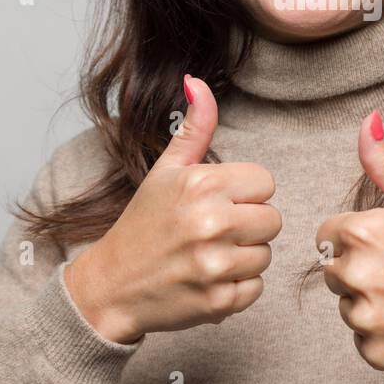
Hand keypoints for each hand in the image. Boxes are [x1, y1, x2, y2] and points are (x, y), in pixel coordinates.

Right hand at [65, 75, 281, 343]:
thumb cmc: (143, 224)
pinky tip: (207, 279)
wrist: (111, 286)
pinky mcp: (220, 302)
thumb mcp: (166, 170)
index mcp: (201, 184)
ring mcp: (215, 265)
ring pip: (266, 255)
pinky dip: (236, 288)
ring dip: (243, 257)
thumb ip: (194, 127)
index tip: (218, 202)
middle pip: (273, 220)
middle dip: (248, 225)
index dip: (244, 194)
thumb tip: (197, 81)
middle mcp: (211, 223)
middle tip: (213, 231)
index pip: (266, 183)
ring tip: (207, 255)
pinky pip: (256, 289)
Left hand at [316, 110, 383, 383]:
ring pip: (347, 307)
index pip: (328, 233)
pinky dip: (383, 334)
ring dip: (371, 303)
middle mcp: (356, 276)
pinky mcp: (375, 354)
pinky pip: (363, 340)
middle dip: (361, 269)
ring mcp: (364, 319)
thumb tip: (367, 120)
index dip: (358, 237)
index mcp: (361, 233)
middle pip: (334, 270)